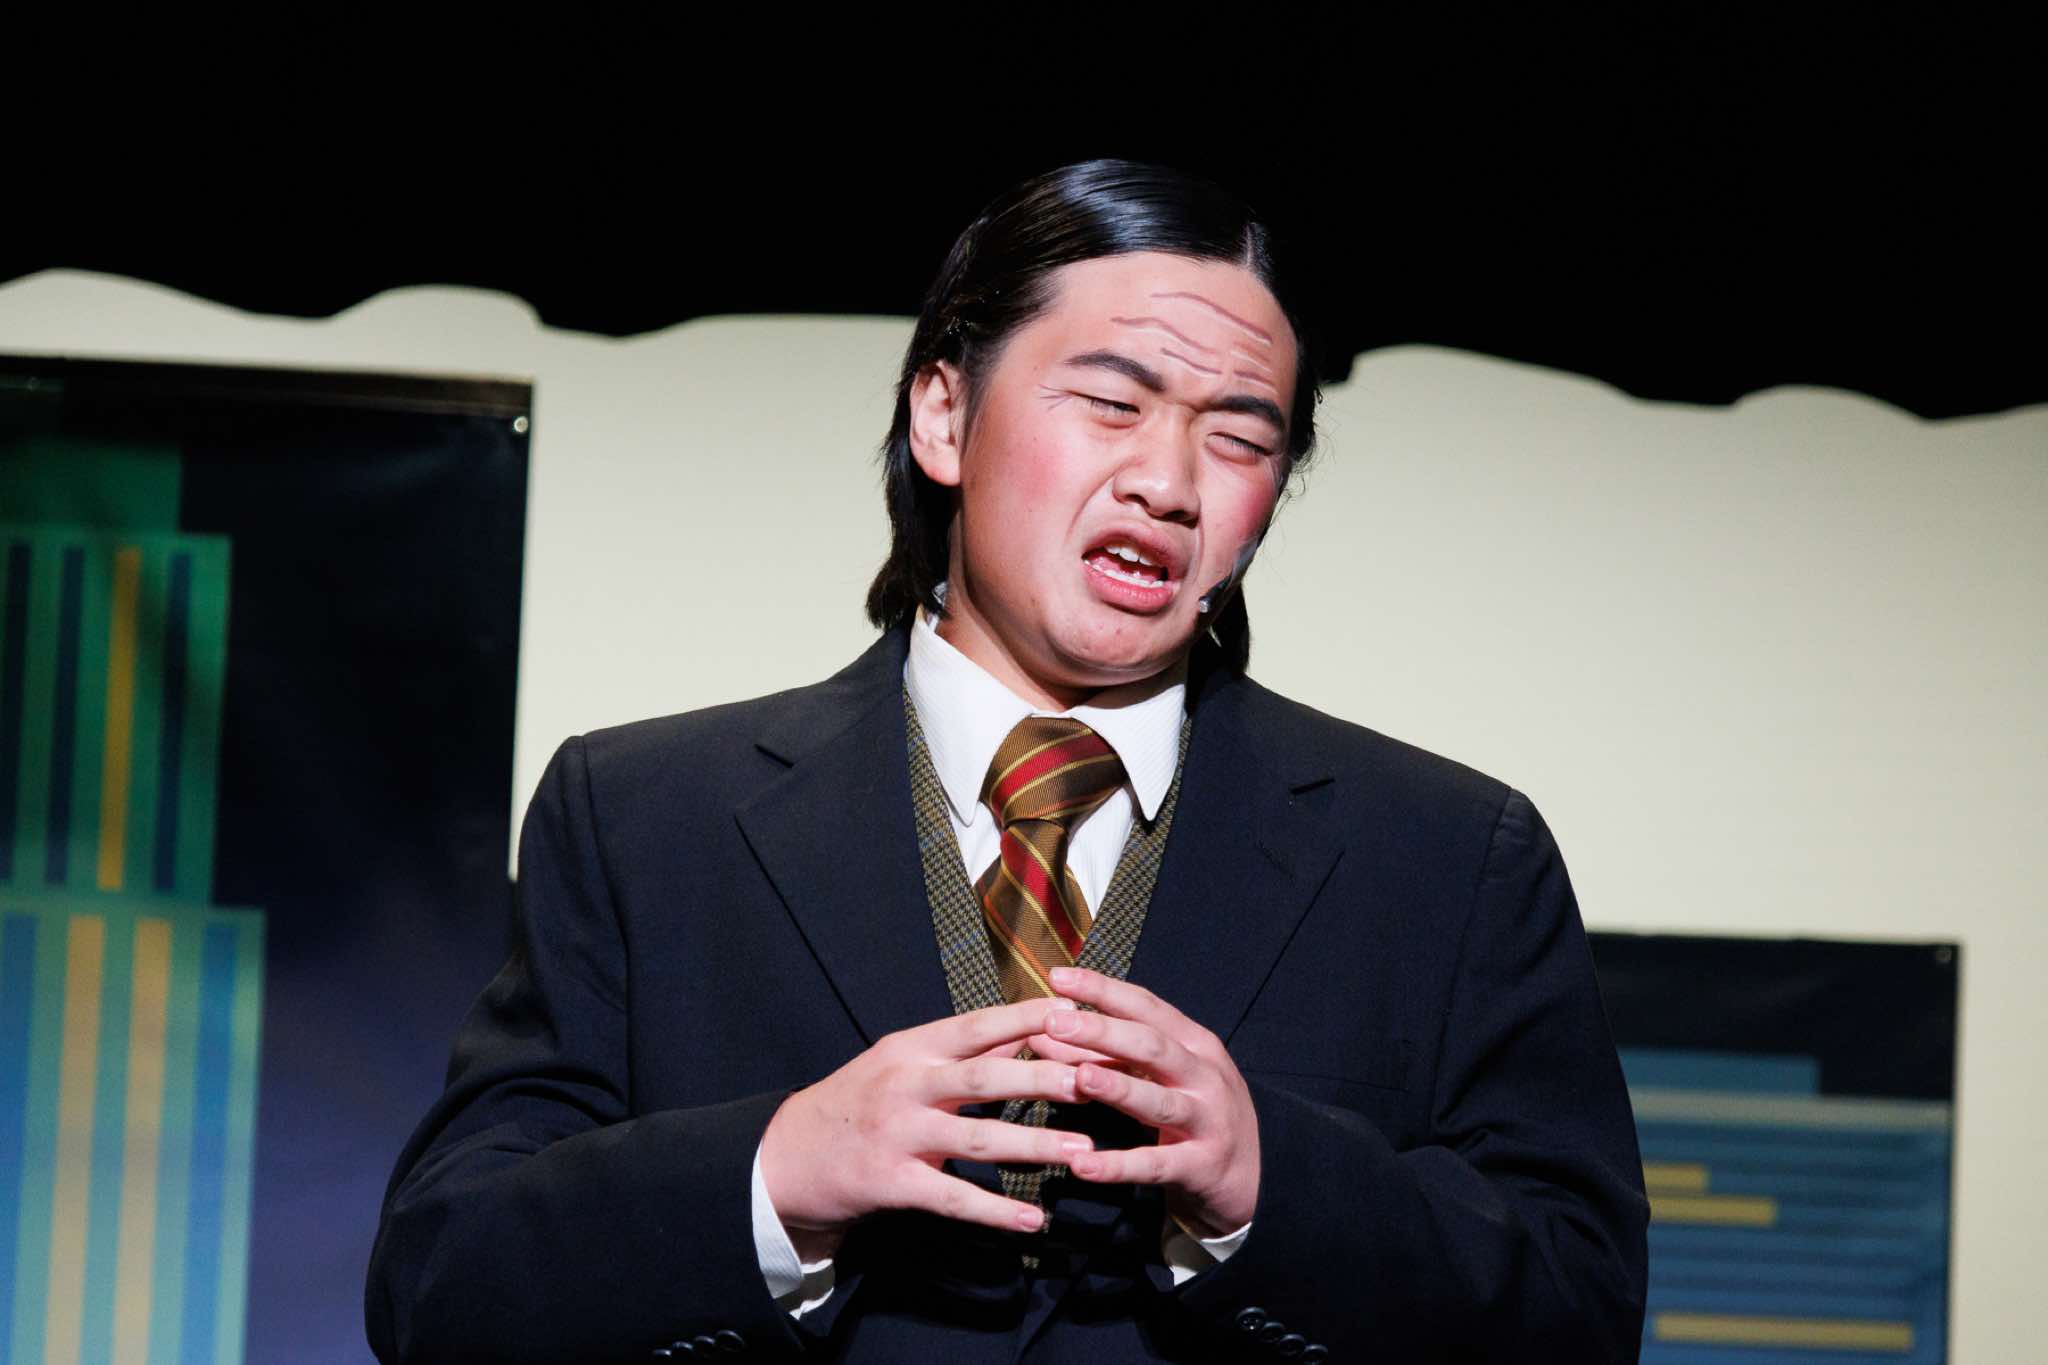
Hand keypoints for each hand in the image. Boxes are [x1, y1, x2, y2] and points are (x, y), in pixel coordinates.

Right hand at [757, 999, 1092, 1256]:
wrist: (789, 1154)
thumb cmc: (859, 1102)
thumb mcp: (901, 1061)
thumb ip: (960, 1051)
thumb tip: (1026, 1029)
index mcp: (913, 1047)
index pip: (980, 1025)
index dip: (1030, 1018)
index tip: (1081, 1015)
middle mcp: (907, 1084)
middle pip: (987, 1076)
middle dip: (1046, 1077)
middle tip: (1097, 1081)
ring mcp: (899, 1134)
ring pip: (978, 1137)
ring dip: (1036, 1144)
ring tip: (1084, 1152)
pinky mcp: (893, 1183)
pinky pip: (953, 1198)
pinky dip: (995, 1211)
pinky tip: (1032, 1219)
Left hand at [1027, 966, 1259, 1240]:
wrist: (1252, 1176)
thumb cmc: (1194, 1112)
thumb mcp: (1156, 1077)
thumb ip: (1104, 1055)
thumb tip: (1040, 1033)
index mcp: (1194, 1044)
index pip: (1146, 1007)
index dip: (1103, 989)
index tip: (1059, 976)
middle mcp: (1203, 1076)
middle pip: (1151, 1046)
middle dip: (1103, 1031)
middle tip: (1055, 1022)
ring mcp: (1206, 1121)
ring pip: (1158, 1101)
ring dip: (1118, 1088)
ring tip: (1080, 1078)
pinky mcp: (1199, 1167)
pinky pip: (1154, 1165)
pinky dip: (1117, 1166)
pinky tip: (1081, 1165)